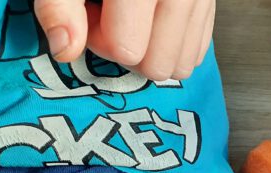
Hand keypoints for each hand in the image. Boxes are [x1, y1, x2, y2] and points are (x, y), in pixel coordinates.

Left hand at [33, 0, 215, 79]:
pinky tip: (152, 18)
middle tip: (111, 18)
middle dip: (128, 50)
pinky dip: (171, 45)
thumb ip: (60, 7)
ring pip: (180, 67)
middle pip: (157, 66)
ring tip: (133, 18)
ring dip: (151, 52)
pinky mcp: (210, 7)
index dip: (99, 39)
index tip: (91, 12)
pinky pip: (196, 54)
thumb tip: (66, 50)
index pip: (127, 49)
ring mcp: (200, 0)